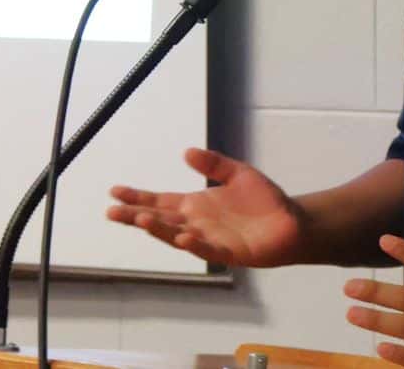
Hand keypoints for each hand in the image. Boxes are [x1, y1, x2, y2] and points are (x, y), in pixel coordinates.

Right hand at [106, 147, 305, 267]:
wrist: (292, 222)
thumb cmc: (264, 200)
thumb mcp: (237, 172)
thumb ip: (213, 163)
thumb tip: (186, 152)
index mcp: (195, 206)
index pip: (160, 201)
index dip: (138, 196)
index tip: (114, 191)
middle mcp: (197, 224)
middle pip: (160, 220)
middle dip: (135, 215)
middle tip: (111, 211)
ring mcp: (210, 239)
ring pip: (177, 236)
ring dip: (159, 229)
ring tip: (140, 218)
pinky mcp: (229, 252)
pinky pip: (208, 249)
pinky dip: (195, 244)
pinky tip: (183, 236)